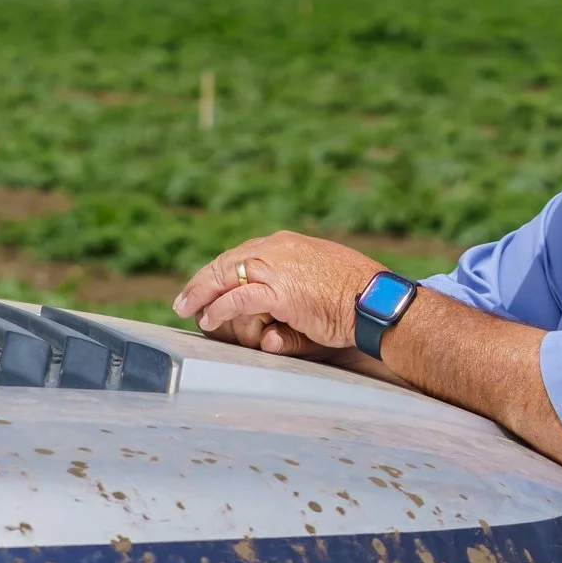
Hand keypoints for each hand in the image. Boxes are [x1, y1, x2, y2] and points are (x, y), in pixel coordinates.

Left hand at [172, 231, 380, 356]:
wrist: (376, 299)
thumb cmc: (356, 295)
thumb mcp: (321, 278)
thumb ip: (296, 283)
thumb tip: (281, 303)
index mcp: (288, 244)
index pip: (243, 253)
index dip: (221, 270)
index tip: (207, 284)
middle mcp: (278, 248)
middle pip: (227, 261)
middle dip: (203, 281)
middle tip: (185, 299)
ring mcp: (277, 267)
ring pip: (226, 275)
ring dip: (202, 294)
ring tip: (188, 309)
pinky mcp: (279, 291)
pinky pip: (237, 298)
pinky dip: (218, 308)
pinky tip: (208, 318)